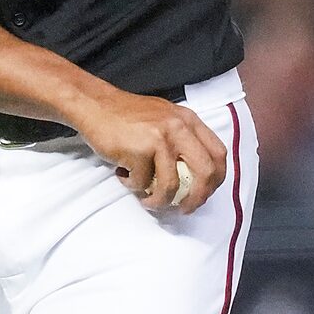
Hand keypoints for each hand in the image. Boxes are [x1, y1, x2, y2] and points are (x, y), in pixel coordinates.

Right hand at [67, 85, 227, 213]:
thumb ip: (183, 139)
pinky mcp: (139, 150)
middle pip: (205, 172)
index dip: (216, 180)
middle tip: (184, 209)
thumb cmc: (127, 116)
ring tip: (148, 200)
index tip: (204, 194)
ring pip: (172, 185)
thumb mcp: (165, 119)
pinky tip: (124, 175)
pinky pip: (141, 183)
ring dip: (160, 201)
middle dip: (197, 198)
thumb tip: (195, 177)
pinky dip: (132, 186)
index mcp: (189, 120)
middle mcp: (179, 127)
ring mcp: (160, 138)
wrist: (94, 104)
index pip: (218, 154)